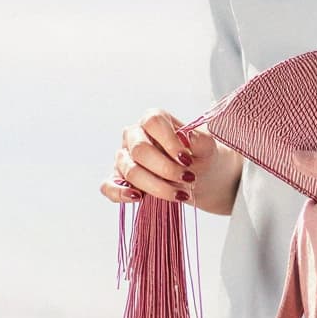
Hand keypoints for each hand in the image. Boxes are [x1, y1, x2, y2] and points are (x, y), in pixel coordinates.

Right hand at [98, 108, 220, 204]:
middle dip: (166, 169)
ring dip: (156, 186)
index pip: (153, 122)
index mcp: (153, 119)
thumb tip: (187, 137)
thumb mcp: (207, 147)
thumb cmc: (199, 156)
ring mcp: (124, 157)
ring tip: (180, 194)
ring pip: (130, 170)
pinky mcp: (118, 178)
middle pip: (140, 149)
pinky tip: (138, 198)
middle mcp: (134, 135)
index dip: (169, 141)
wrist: (198, 176)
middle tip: (188, 179)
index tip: (186, 159)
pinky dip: (120, 193)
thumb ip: (199, 140)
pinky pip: (109, 185)